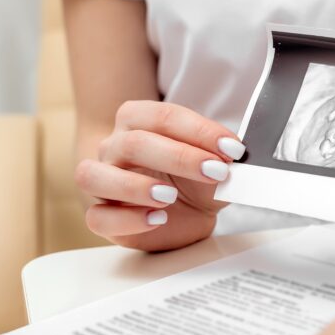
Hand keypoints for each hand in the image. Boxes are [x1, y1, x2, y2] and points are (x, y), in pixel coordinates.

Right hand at [74, 100, 245, 250]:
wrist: (184, 214)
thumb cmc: (192, 180)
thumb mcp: (214, 164)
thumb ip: (223, 156)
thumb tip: (240, 153)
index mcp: (138, 121)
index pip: (163, 115)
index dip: (199, 131)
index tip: (231, 148)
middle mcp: (113, 146)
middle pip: (133, 142)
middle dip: (179, 157)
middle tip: (215, 171)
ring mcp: (101, 181)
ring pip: (95, 175)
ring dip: (135, 186)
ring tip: (169, 196)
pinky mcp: (101, 216)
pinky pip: (98, 217)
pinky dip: (127, 219)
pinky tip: (157, 219)